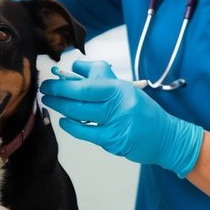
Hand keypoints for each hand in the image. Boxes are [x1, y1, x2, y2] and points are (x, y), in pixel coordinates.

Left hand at [39, 60, 202, 177]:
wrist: (165, 136)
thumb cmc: (141, 110)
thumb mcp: (125, 88)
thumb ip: (100, 76)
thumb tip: (73, 67)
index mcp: (120, 88)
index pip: (86, 84)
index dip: (64, 83)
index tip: (50, 81)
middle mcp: (118, 105)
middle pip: (79, 98)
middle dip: (57, 94)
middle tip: (44, 91)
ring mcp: (116, 125)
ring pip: (79, 115)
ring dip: (60, 109)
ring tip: (50, 103)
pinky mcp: (113, 141)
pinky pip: (85, 133)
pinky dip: (71, 126)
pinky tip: (63, 121)